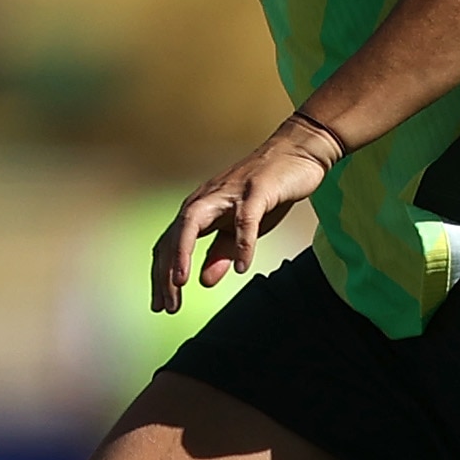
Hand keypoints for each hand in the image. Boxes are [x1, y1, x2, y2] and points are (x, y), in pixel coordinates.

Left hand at [153, 115, 338, 314]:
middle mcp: (206, 200)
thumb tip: (203, 281)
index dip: (162, 275)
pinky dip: (241, 243)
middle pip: (174, 236)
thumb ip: (220, 252)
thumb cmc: (265, 192)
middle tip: (167, 305)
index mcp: (199, 210)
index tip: (161, 305)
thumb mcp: (240, 229)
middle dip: (166, 272)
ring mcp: (229, 194)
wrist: (297, 154)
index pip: (170, 244)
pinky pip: (244, 220)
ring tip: (183, 284)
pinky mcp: (256, 191)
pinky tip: (241, 267)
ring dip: (184, 253)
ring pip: (194, 223)